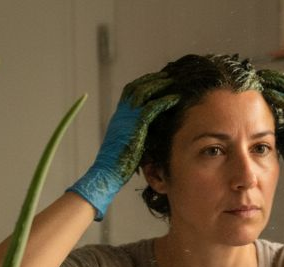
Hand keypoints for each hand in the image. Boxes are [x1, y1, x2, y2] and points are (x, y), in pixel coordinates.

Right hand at [68, 73, 178, 219]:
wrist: (108, 172)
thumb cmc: (119, 164)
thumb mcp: (129, 143)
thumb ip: (138, 133)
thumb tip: (152, 131)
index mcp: (120, 116)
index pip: (131, 92)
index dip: (144, 84)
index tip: (157, 80)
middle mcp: (122, 113)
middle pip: (137, 87)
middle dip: (153, 80)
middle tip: (168, 76)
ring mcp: (128, 118)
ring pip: (145, 94)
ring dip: (160, 86)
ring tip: (173, 81)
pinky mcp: (136, 126)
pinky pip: (152, 108)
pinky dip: (164, 101)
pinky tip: (175, 98)